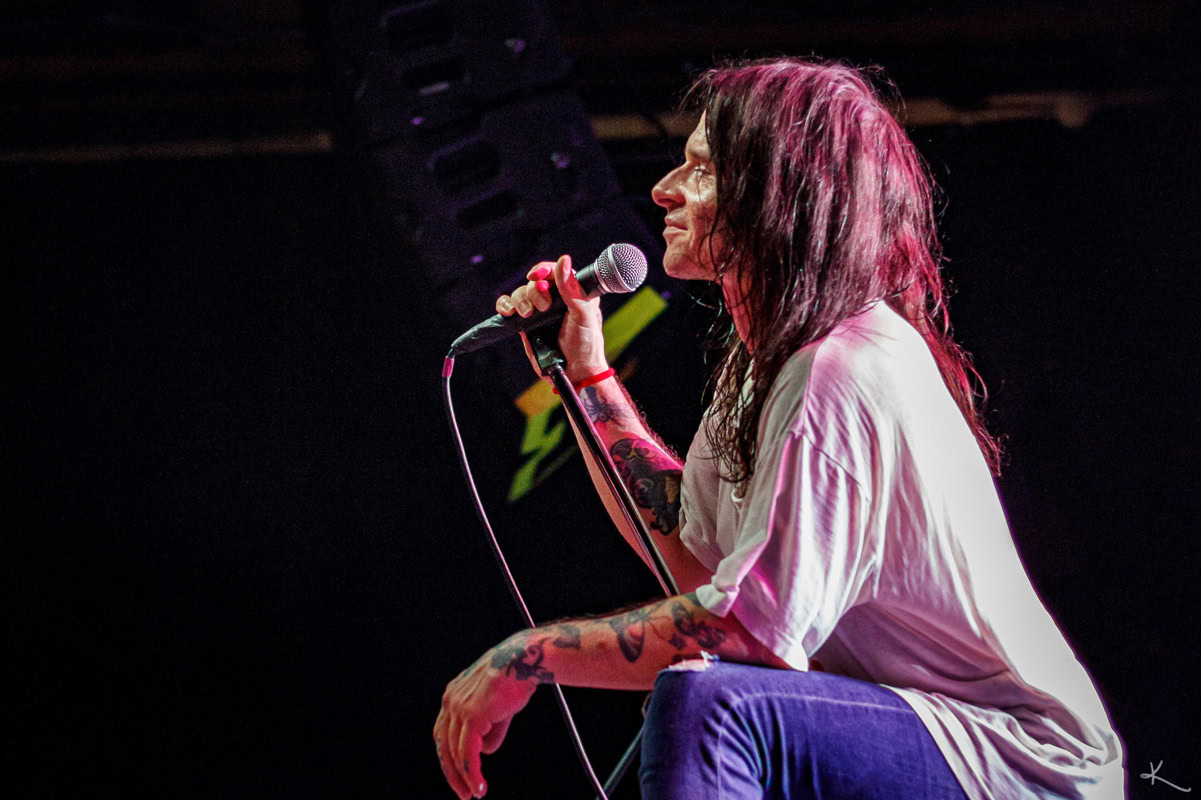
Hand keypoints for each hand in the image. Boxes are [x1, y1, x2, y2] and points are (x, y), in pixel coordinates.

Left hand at [433, 642, 538, 798]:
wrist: (524, 661)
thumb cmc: (515, 679)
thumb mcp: (499, 708)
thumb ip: (491, 729)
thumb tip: (486, 751)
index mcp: (453, 696)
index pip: (444, 733)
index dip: (450, 756)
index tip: (460, 774)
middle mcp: (450, 701)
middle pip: (444, 745)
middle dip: (452, 772)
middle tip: (463, 793)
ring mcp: (459, 708)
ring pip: (455, 753)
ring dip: (464, 777)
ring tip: (475, 792)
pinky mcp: (471, 716)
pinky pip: (468, 753)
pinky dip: (472, 773)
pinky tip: (479, 785)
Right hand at [495, 254, 608, 383]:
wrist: (575, 371)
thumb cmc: (586, 344)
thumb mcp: (583, 314)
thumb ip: (572, 289)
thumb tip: (564, 260)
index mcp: (572, 292)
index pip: (554, 272)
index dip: (544, 270)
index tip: (539, 276)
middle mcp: (554, 299)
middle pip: (534, 282)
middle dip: (535, 292)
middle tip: (544, 307)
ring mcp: (538, 312)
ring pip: (520, 293)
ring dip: (521, 300)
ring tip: (529, 314)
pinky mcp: (525, 324)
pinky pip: (509, 308)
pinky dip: (504, 305)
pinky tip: (509, 311)